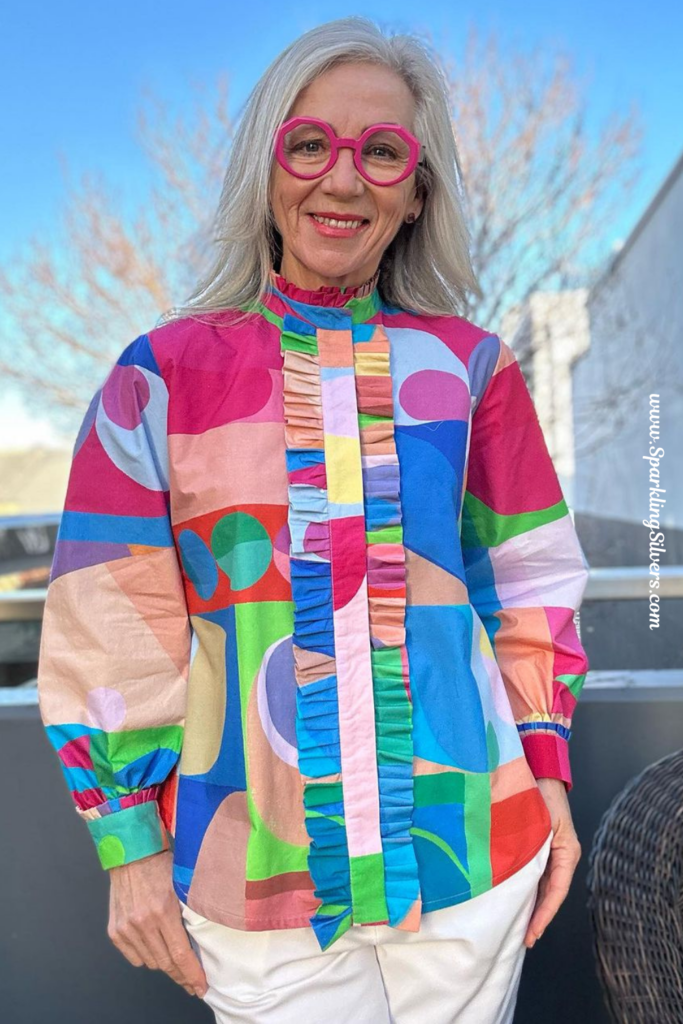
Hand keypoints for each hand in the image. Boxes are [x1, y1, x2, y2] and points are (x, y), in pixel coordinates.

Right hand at [107, 849, 207, 997]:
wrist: (130, 853)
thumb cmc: (160, 863)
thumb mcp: (182, 884)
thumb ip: (190, 912)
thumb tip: (201, 940)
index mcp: (163, 910)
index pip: (181, 954)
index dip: (192, 974)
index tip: (201, 987)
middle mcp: (142, 923)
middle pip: (166, 963)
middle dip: (182, 976)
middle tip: (193, 984)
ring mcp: (126, 928)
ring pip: (150, 962)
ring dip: (164, 963)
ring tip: (175, 960)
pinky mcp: (115, 931)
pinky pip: (134, 957)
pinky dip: (145, 956)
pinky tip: (154, 946)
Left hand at [523, 777, 580, 948]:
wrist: (541, 770)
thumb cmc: (541, 791)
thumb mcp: (539, 819)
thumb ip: (530, 843)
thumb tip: (513, 868)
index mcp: (568, 851)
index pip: (556, 890)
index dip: (544, 913)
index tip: (532, 932)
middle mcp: (563, 855)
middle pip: (550, 893)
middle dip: (537, 917)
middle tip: (523, 941)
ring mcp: (553, 853)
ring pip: (542, 886)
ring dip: (531, 906)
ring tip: (518, 929)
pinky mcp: (541, 848)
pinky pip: (535, 875)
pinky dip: (526, 890)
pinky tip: (515, 901)